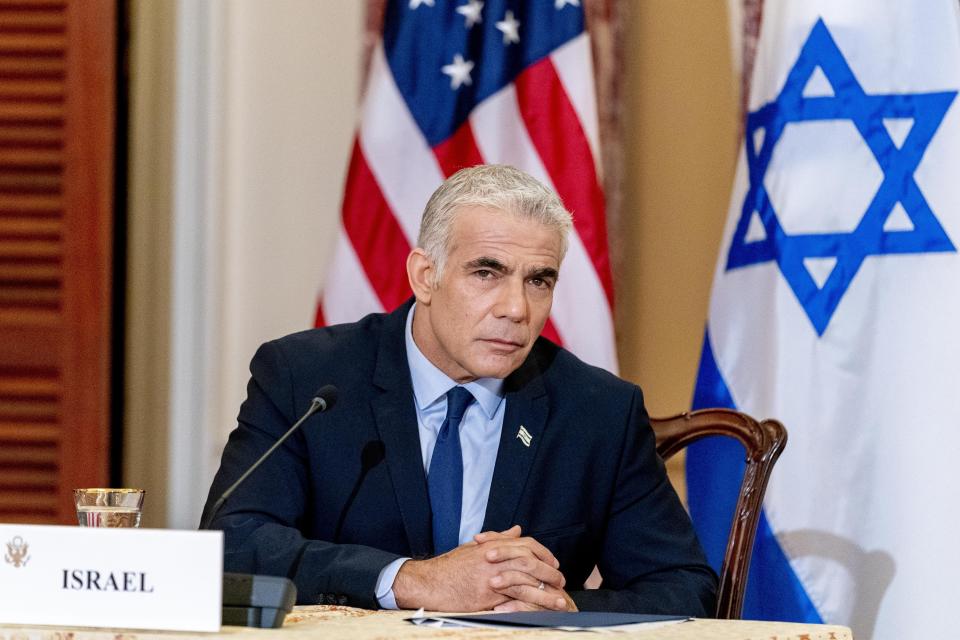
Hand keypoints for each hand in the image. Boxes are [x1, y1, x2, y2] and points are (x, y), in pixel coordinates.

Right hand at [393, 526, 564, 610]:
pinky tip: (542, 611)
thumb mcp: (473, 548)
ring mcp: (491, 576)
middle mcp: (494, 558)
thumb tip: (517, 530)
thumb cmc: (449, 566)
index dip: (543, 553)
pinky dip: (531, 604)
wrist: (428, 582)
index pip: (525, 544)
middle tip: (561, 581)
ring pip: (526, 581)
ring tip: (560, 599)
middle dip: (549, 572)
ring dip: (546, 592)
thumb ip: (498, 538)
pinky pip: (515, 599)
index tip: (553, 562)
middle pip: (530, 561)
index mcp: (493, 545)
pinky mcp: (487, 595)